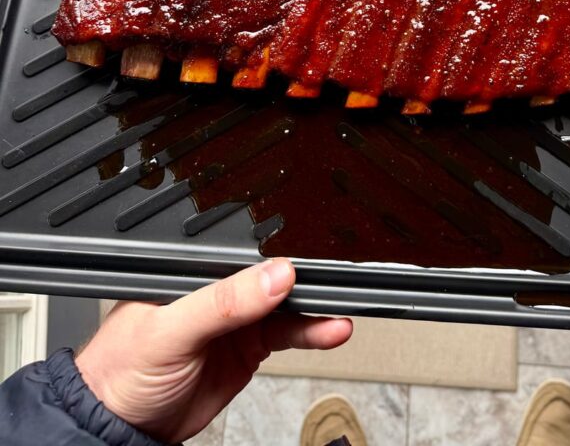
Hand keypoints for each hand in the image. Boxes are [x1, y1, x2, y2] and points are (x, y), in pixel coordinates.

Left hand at [75, 258, 351, 442]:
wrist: (123, 429)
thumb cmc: (122, 369)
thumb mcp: (171, 329)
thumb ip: (222, 302)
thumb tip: (273, 274)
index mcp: (193, 267)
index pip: (242, 250)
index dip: (276, 249)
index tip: (309, 258)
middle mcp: (218, 288)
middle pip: (271, 273)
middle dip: (305, 277)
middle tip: (335, 282)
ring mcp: (235, 318)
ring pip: (286, 303)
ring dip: (315, 307)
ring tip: (340, 311)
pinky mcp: (248, 347)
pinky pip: (288, 334)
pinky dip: (313, 332)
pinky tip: (331, 330)